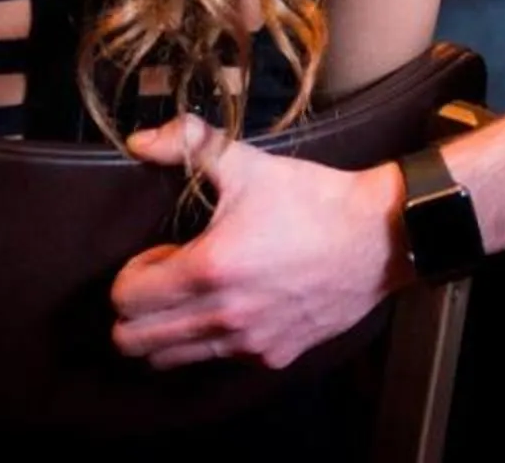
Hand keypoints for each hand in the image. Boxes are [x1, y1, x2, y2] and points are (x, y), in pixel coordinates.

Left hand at [109, 115, 410, 371]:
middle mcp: (223, 317)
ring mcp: (248, 344)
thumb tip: (140, 142)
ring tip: (192, 295)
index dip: (130, 274)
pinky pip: (217, 363)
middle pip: (134, 343)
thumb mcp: (248, 164)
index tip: (157, 253)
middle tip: (163, 279)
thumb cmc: (313, 201)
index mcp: (210, 269)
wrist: (378, 238)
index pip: (126, 299)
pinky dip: (208, 342)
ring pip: (168, 361)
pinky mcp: (273, 357)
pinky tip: (230, 305)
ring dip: (165, 332)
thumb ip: (189, 145)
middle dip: (133, 311)